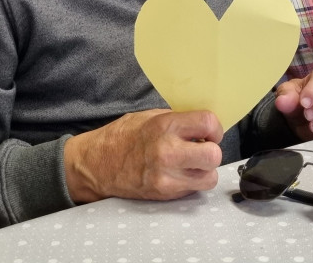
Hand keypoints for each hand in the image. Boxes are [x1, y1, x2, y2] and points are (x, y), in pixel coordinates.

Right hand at [63, 109, 223, 202]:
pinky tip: (179, 173)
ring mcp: (166, 177)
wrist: (98, 164)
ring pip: (209, 178)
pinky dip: (192, 182)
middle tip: (202, 148)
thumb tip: (202, 126)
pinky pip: (194, 189)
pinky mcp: (165, 194)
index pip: (208, 122)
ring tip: (192, 164)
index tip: (209, 131)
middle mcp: (168, 152)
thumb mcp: (150, 117)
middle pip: (214, 155)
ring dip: (205, 171)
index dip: (214, 127)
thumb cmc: (123, 136)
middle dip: (212, 151)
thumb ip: (177, 121)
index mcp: (165, 126)